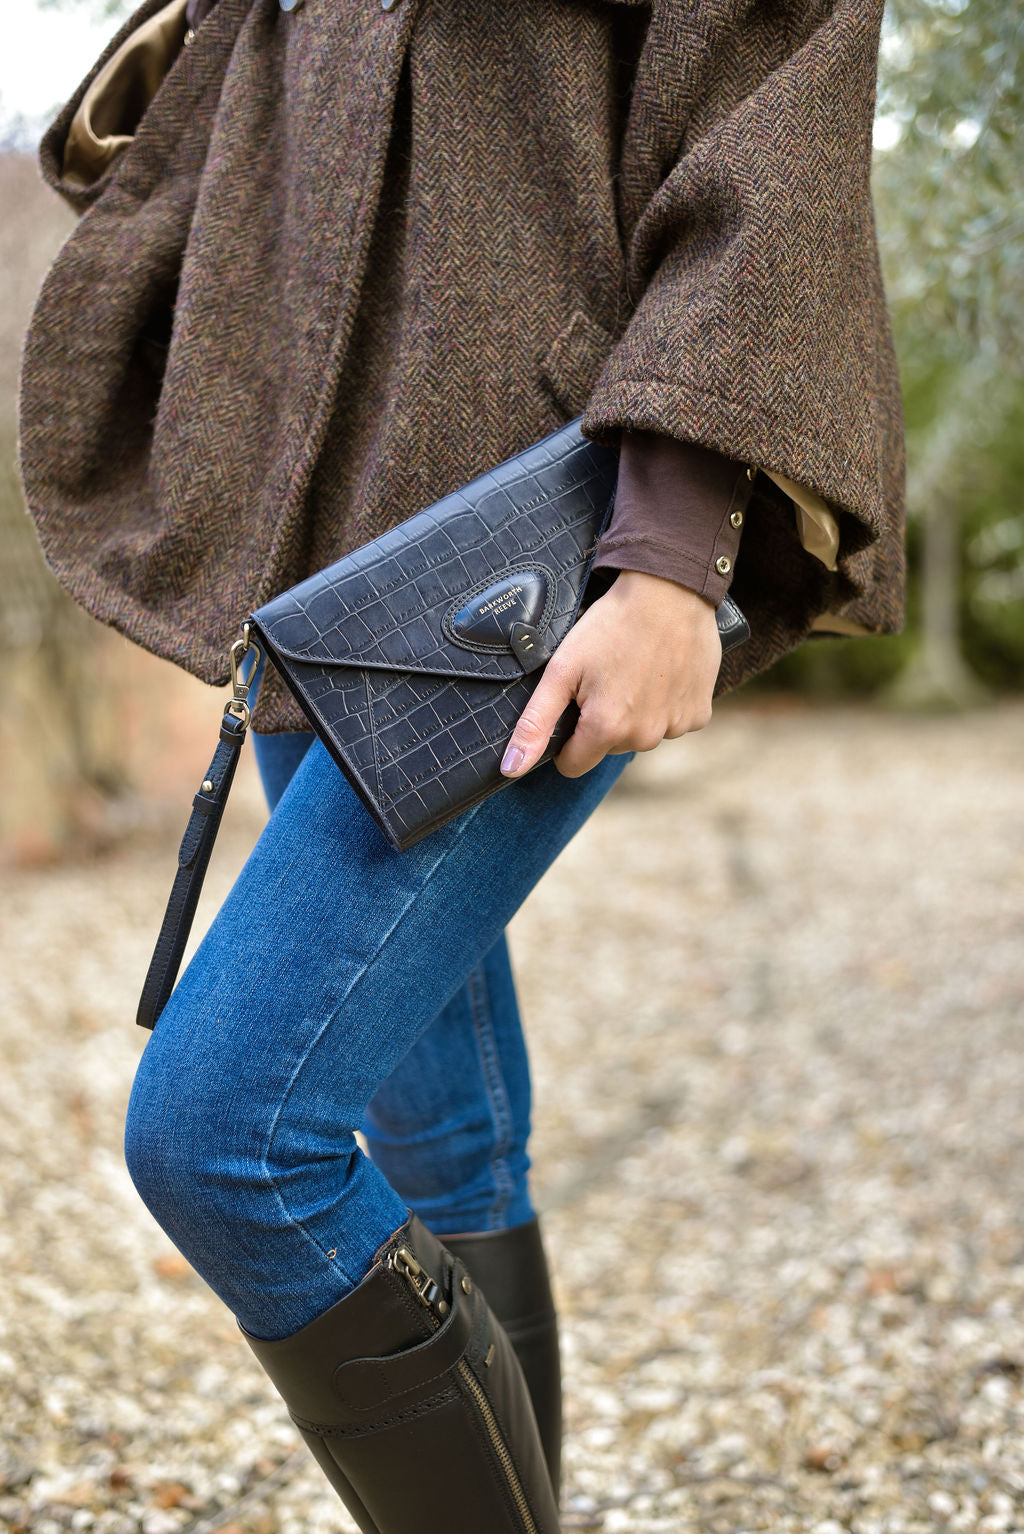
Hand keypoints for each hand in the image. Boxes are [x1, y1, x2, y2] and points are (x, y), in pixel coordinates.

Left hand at [499, 570, 721, 779]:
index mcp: (606, 729)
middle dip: (602, 720)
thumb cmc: (611, 625)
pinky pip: (672, 722)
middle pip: (607, 747)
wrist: (669, 591)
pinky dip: (665, 704)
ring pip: (641, 735)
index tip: (575, 704)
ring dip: (636, 713)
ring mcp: (675, 727)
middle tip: (607, 678)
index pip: (572, 764)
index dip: (567, 738)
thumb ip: (535, 723)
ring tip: (635, 671)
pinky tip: (662, 674)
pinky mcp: (698, 714)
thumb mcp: (562, 670)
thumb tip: (512, 768)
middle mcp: (644, 737)